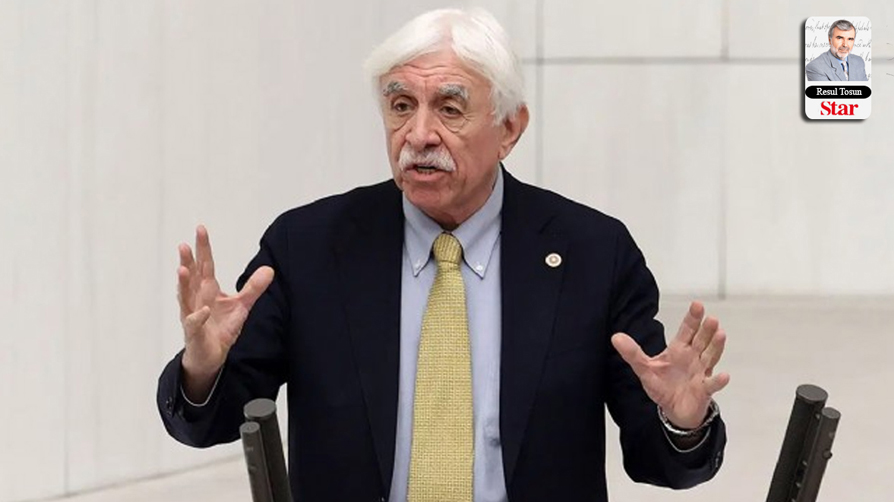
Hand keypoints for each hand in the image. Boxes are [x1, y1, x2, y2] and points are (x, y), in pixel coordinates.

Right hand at [177, 225, 273, 398]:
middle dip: (188, 260)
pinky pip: (194, 323)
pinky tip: (204, 310)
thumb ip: (253, 288)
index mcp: (208, 289)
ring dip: (183, 283)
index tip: (200, 229)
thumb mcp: (241, 306)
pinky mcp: (194, 332)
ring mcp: (193, 314)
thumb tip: (269, 269)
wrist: (210, 356)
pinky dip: (198, 317)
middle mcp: (197, 298)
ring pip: (184, 296)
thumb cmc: (220, 328)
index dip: (203, 247)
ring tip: (182, 269)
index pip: (205, 264)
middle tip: (184, 244)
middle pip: (192, 276)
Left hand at [611, 301, 728, 429]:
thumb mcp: (644, 368)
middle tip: (711, 318)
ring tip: (720, 334)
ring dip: (716, 346)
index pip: (687, 330)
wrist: (674, 409)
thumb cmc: (662, 385)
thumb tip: (615, 337)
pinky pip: (712, 384)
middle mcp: (693, 357)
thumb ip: (632, 353)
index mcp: (679, 349)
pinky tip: (723, 375)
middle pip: (702, 340)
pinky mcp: (704, 390)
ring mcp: (701, 372)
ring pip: (710, 357)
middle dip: (707, 330)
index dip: (692, 318)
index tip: (697, 305)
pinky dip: (718, 381)